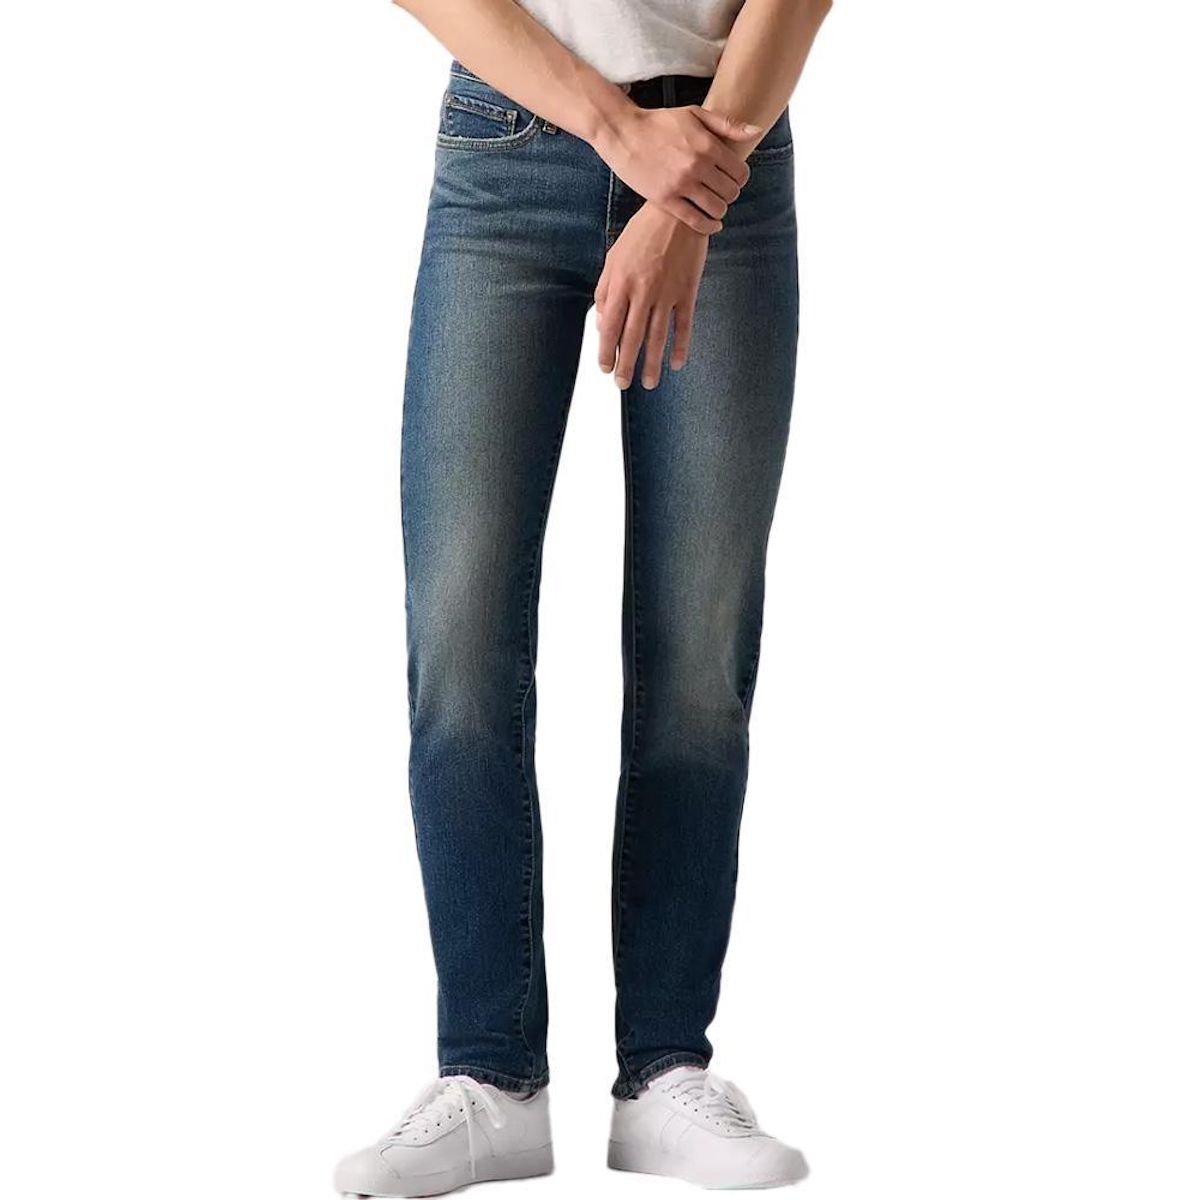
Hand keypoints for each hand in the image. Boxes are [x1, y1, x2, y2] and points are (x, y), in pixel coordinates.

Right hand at [592, 105, 755, 234]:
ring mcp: (681, 185)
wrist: (624, 134)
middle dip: (730, 194)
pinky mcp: (666, 200)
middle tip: (723, 192)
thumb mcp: (695, 114)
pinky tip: (711, 223)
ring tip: (714, 205)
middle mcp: (697, 166)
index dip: (741, 178)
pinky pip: (696, 221)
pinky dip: (708, 226)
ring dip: (720, 210)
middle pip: (731, 192)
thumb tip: (757, 131)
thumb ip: (727, 124)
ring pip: (716, 209)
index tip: (733, 179)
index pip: (740, 172)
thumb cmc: (661, 122)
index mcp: (707, 145)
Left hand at [595, 204, 709, 390]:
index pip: (611, 326)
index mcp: (621, 283)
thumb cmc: (641, 235)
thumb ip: (605, 291)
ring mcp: (667, 292)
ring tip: (648, 383)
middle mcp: (643, 291)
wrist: (677, 212)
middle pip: (632, 337)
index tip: (605, 368)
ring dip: (652, 363)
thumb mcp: (614, 258)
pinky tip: (678, 364)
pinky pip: (684, 324)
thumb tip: (602, 324)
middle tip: (623, 385)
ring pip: (658, 336)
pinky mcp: (688, 290)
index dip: (607, 350)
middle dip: (627, 364)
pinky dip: (681, 346)